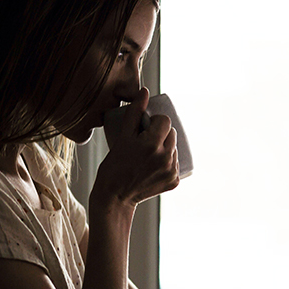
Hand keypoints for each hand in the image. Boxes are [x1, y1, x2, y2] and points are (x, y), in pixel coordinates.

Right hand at [93, 88, 179, 206]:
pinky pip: (175, 164)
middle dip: (161, 134)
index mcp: (152, 144)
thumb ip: (134, 113)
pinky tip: (154, 166)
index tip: (146, 128)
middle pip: (172, 134)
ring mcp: (171, 171)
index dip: (156, 122)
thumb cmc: (114, 166)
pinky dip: (167, 162)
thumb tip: (145, 92)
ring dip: (165, 148)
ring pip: (174, 149)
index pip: (165, 121)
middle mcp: (165, 158)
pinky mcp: (174, 181)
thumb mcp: (122, 137)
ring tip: (149, 154)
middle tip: (146, 141)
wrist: (115, 196)